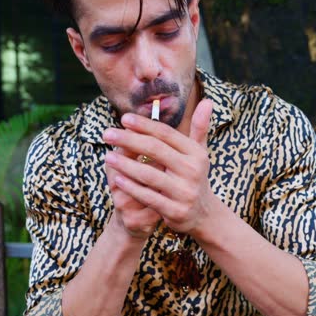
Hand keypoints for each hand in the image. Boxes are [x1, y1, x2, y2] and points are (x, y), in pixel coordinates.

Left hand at [102, 98, 215, 233]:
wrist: (203, 214)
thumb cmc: (194, 177)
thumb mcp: (199, 153)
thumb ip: (200, 127)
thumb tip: (207, 100)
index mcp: (196, 153)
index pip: (166, 134)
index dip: (144, 125)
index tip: (124, 119)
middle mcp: (192, 171)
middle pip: (155, 150)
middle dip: (129, 140)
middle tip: (107, 133)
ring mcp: (185, 192)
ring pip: (149, 175)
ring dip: (125, 164)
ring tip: (108, 156)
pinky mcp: (175, 211)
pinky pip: (148, 197)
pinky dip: (132, 188)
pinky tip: (117, 179)